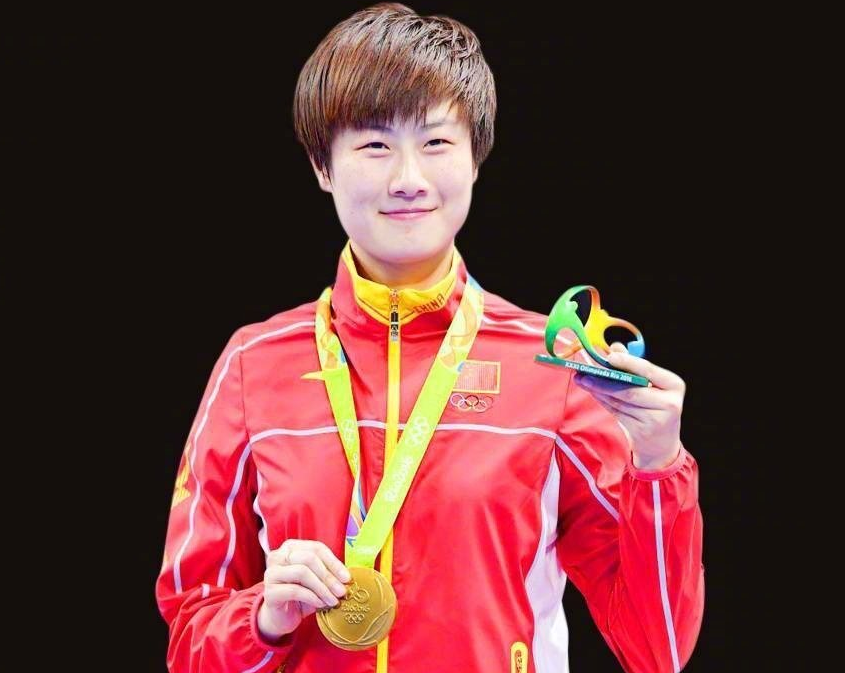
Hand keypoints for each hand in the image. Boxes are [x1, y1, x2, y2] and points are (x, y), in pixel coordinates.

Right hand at [257, 539, 352, 642]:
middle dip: (329, 576)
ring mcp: (271, 573)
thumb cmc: (301, 595)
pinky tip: (321, 604)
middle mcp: (278, 556)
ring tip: (333, 600)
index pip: (317, 548)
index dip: (334, 563)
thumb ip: (329, 574)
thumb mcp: (316, 580)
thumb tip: (347, 577)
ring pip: (302, 572)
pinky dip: (312, 597)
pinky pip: (294, 590)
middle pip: (309, 558)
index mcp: (291, 547)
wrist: (281, 617)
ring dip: (322, 588)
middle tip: (341, 591)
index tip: (347, 578)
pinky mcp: (269, 592)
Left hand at [574, 342, 684, 469]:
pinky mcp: (642, 431)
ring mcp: (656, 419)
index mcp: (674, 385)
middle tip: (584, 372)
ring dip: (598, 390)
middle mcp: (669, 402)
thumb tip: (615, 347)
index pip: (648, 370)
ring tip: (582, 380)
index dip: (627, 362)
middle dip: (604, 380)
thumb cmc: (655, 406)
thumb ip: (633, 365)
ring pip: (620, 401)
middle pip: (630, 389)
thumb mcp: (651, 384)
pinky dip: (602, 401)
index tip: (609, 357)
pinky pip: (616, 412)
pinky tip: (592, 392)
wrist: (662, 443)